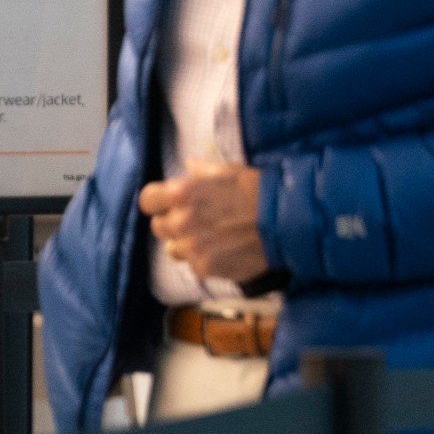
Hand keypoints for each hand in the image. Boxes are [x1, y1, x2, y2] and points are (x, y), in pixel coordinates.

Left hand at [140, 161, 268, 282]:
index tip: (168, 205)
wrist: (286, 222)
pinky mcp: (205, 267)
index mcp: (183, 192)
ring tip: (213, 239)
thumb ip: (203, 171)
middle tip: (198, 222)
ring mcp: (192, 247)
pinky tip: (225, 251)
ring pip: (174, 249)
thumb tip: (189, 166)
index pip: (148, 200)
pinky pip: (194, 266)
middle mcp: (181, 220)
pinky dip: (206, 260)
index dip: (158, 203)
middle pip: (159, 227)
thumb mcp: (229, 172)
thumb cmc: (259, 191)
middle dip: (174, 224)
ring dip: (188, 245)